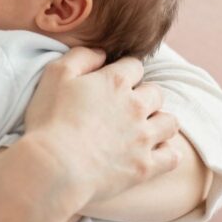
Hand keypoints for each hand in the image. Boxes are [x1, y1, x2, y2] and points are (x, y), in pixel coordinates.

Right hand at [24, 47, 180, 208]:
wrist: (53, 168)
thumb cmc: (49, 120)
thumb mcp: (55, 75)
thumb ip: (81, 56)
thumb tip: (101, 53)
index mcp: (115, 82)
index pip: (134, 66)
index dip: (124, 71)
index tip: (113, 82)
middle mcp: (136, 106)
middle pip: (156, 93)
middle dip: (144, 96)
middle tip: (126, 107)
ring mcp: (143, 137)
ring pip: (169, 122)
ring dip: (159, 122)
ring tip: (143, 129)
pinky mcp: (144, 166)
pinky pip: (172, 156)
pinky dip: (166, 153)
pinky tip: (152, 153)